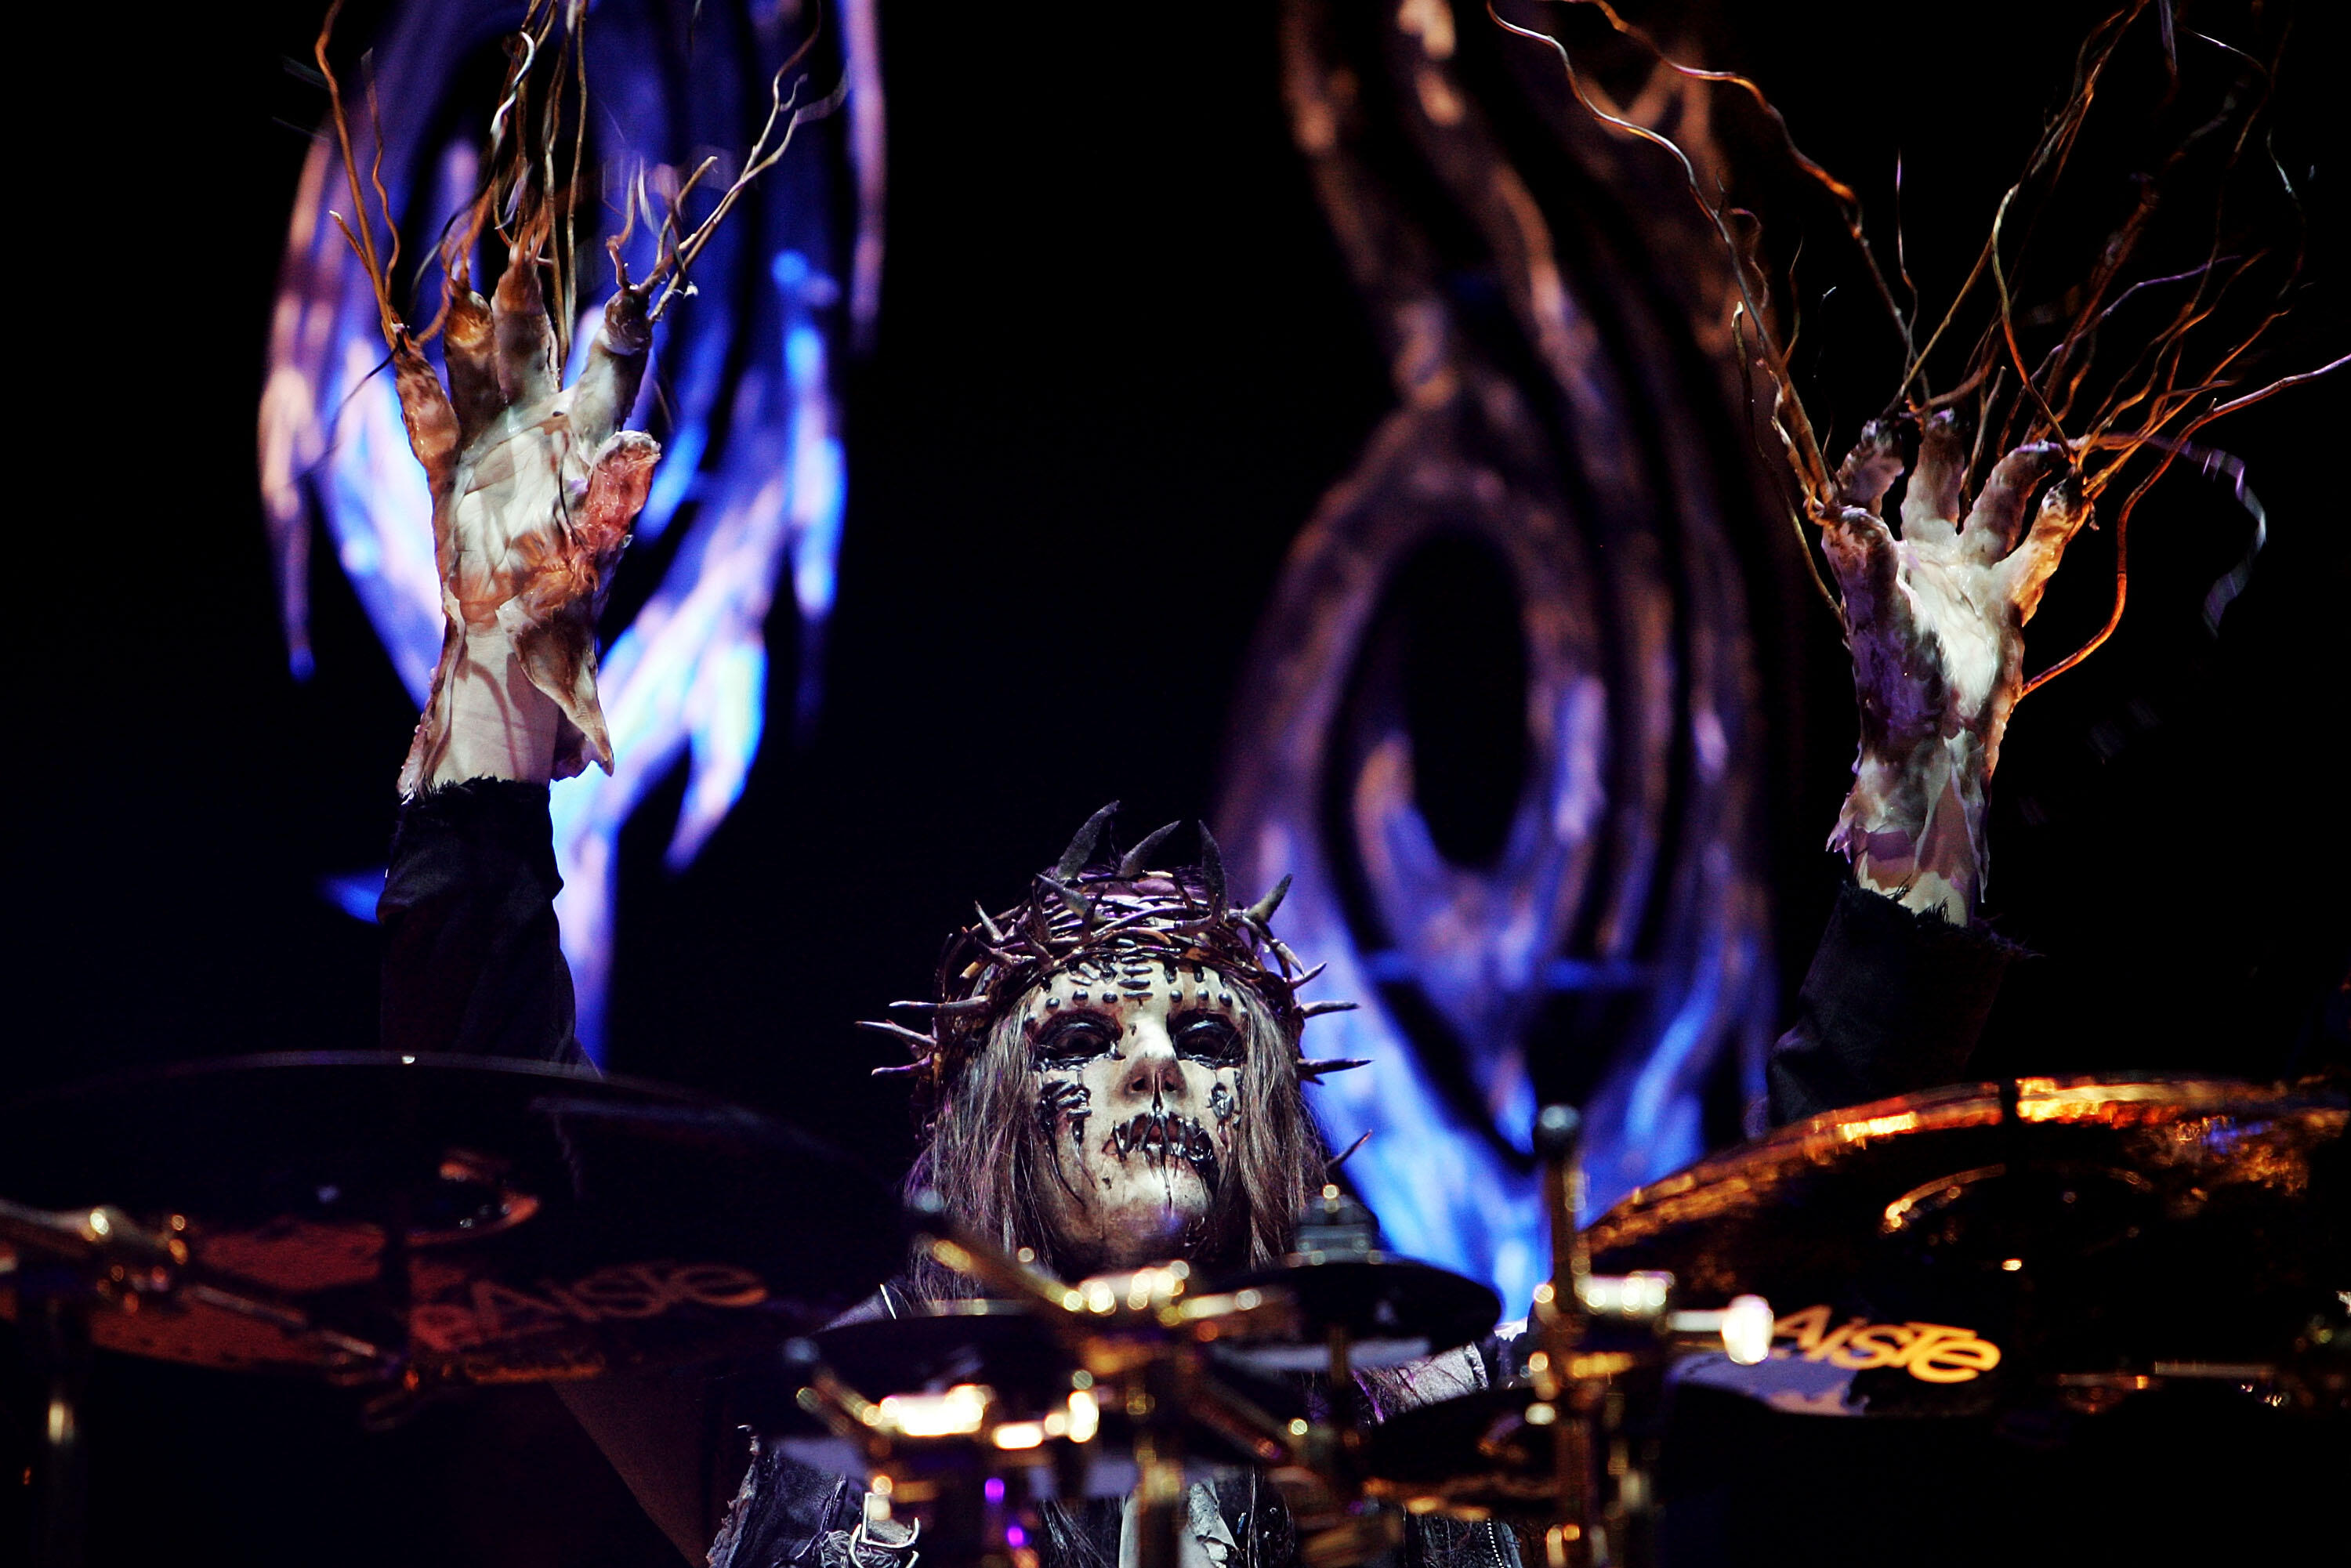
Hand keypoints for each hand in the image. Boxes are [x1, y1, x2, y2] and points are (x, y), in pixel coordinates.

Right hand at [389, 235, 660, 795]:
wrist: (513, 665)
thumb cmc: (565, 620)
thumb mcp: (594, 557)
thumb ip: (616, 497)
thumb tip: (643, 441)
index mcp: (594, 453)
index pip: (612, 372)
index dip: (619, 324)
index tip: (626, 271)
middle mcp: (544, 441)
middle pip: (536, 353)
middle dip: (527, 297)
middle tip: (526, 229)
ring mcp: (494, 455)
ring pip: (478, 371)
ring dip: (466, 323)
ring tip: (459, 263)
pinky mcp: (449, 480)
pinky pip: (428, 419)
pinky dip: (417, 382)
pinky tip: (402, 335)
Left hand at [1817, 412, 2088, 921]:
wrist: (1938, 740)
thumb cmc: (1897, 685)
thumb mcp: (1878, 618)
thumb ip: (1865, 563)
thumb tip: (1844, 510)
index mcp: (1882, 558)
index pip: (1872, 491)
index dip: (1876, 459)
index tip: (1889, 431)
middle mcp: (1925, 559)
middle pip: (1936, 486)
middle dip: (1946, 449)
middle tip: (1951, 411)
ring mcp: (1969, 577)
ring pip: (1997, 508)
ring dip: (2017, 476)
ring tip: (2045, 447)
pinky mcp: (2008, 601)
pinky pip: (2036, 550)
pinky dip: (2054, 522)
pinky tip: (2068, 493)